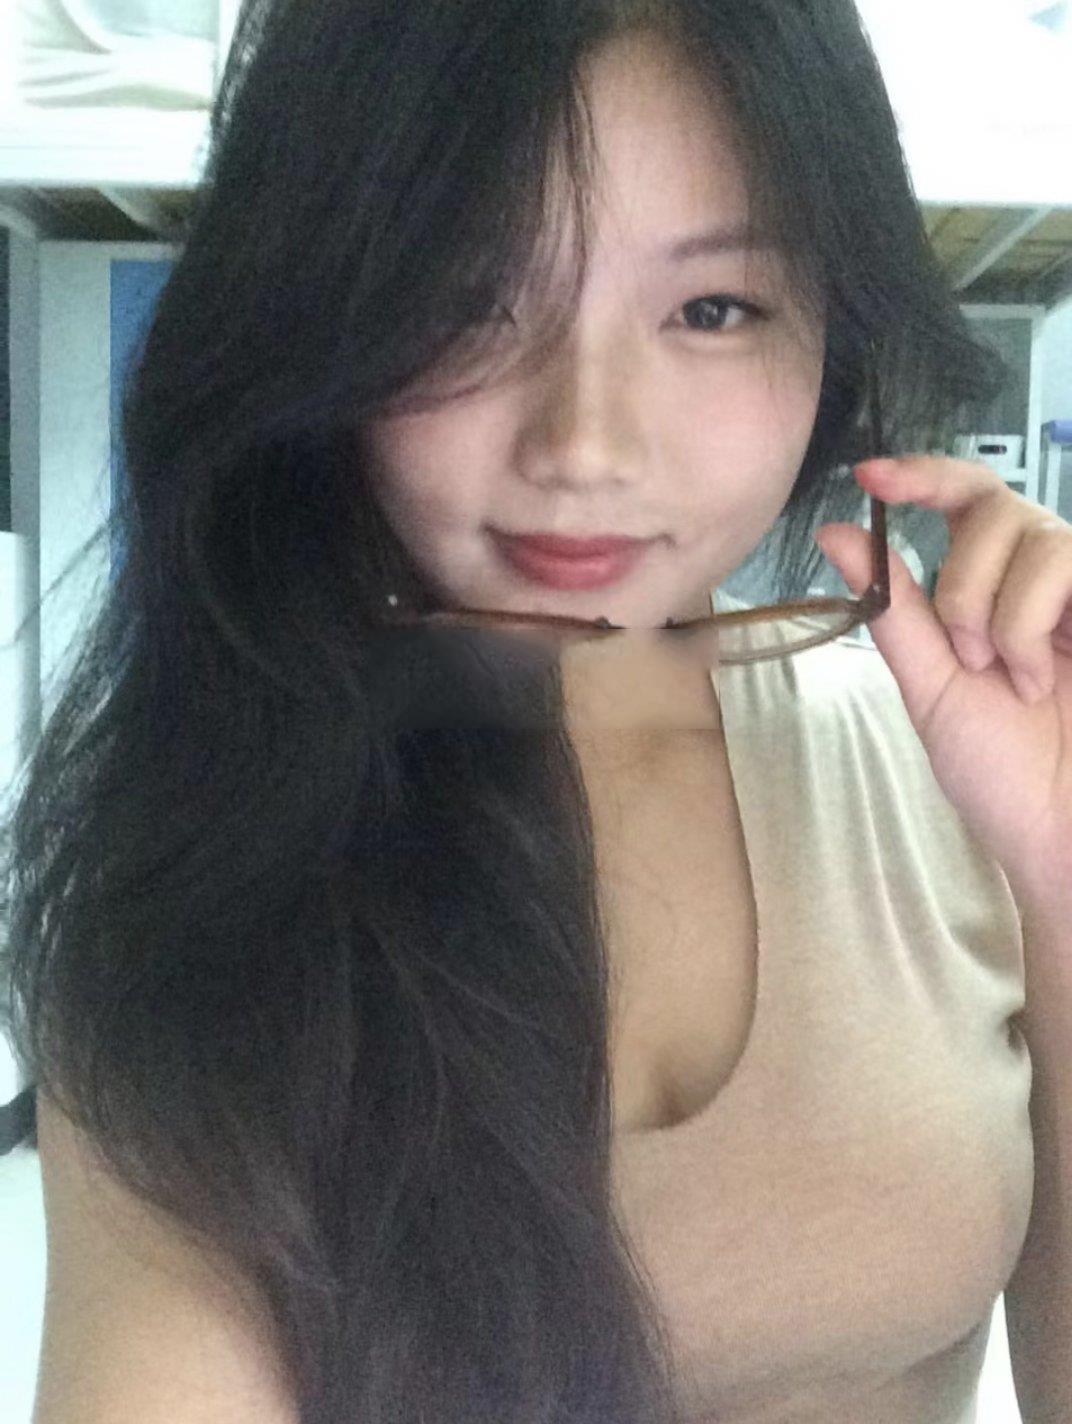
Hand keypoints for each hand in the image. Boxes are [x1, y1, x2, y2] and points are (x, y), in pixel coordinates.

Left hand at [814, 455, 1071, 916]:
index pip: (966, 499)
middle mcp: (1048, 577)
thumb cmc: (1004, 772)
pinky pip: (1067, 562)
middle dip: (961, 584)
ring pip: (1036, 535)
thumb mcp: (934, 686)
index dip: (922, 474)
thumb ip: (894, 607)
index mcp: (996, 589)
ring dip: (1002, 613)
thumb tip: (835, 532)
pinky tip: (1044, 678)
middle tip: (970, 659)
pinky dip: (1032, 622)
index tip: (868, 474)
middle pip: (992, 506)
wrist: (1065, 831)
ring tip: (1015, 680)